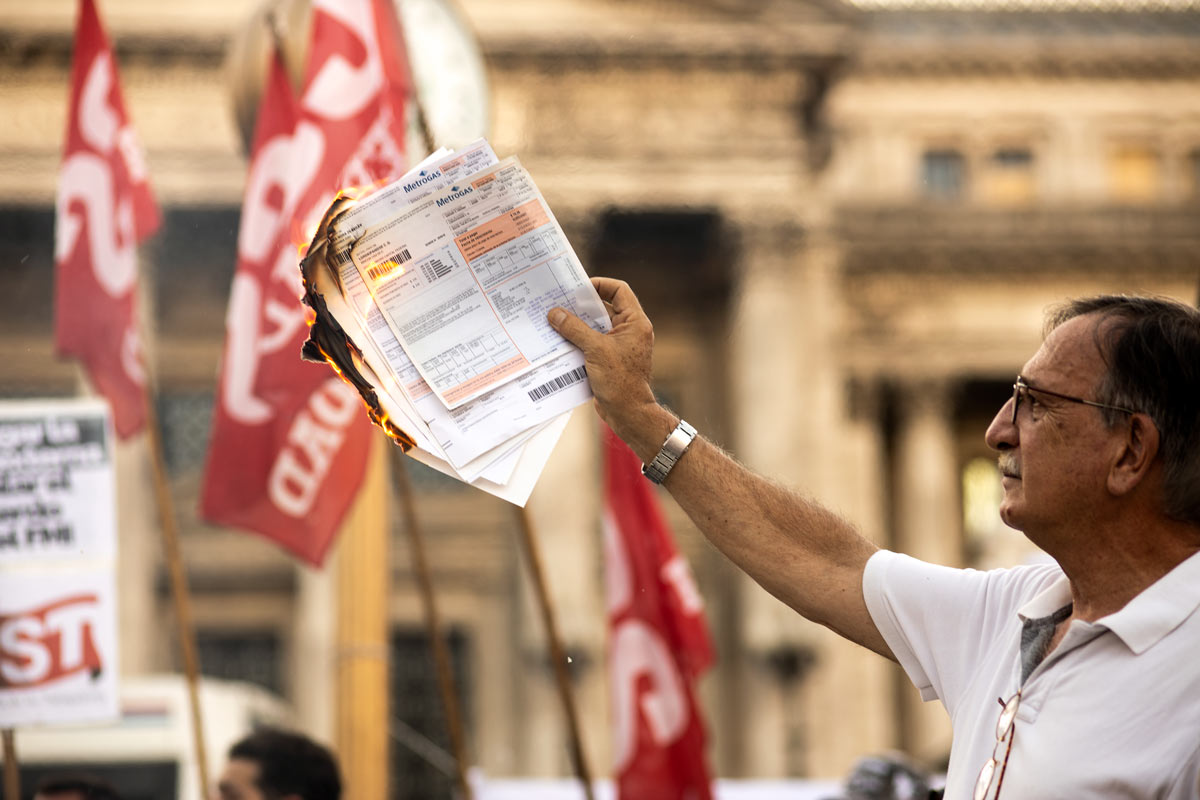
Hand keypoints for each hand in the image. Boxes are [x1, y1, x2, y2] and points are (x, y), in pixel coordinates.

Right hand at [548, 277, 659, 436]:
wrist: (627, 412)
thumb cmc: (620, 380)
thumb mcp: (595, 349)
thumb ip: (574, 329)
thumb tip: (555, 313)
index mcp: (635, 322)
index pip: (619, 290)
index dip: (599, 284)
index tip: (578, 287)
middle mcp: (630, 331)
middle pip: (605, 308)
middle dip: (582, 305)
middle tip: (560, 301)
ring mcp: (619, 346)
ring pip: (596, 327)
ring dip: (577, 324)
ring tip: (555, 320)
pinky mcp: (609, 359)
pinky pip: (592, 343)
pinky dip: (577, 341)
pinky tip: (559, 341)